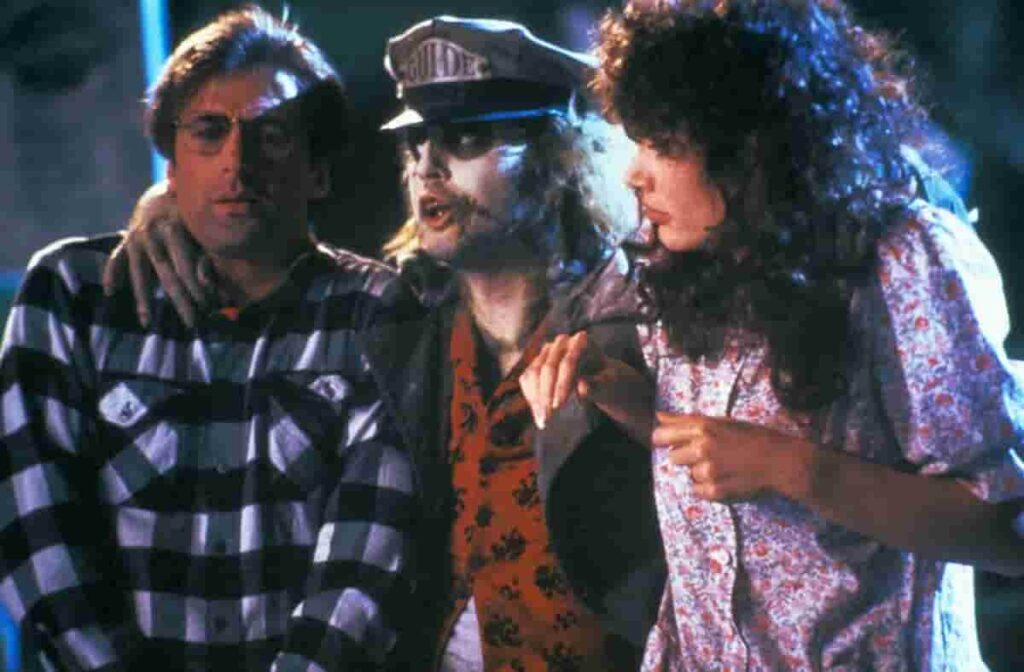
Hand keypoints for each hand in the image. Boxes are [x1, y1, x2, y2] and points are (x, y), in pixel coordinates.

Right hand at [102, 181, 209, 327]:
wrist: (165, 186)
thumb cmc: (191, 210)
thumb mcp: (201, 227)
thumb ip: (204, 253)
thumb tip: (206, 282)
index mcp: (174, 230)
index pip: (185, 268)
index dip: (196, 290)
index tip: (208, 308)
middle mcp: (152, 236)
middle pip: (167, 276)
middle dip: (181, 302)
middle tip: (192, 324)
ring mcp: (136, 238)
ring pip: (140, 274)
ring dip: (143, 300)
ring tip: (146, 323)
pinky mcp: (127, 239)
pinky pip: (117, 258)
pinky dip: (112, 274)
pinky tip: (111, 291)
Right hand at [519, 331, 652, 438]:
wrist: (600, 377)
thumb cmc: (607, 379)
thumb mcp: (609, 383)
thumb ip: (598, 384)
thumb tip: (582, 386)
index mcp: (582, 341)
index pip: (568, 362)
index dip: (561, 385)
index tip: (558, 406)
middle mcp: (562, 342)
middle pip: (547, 367)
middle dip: (546, 394)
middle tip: (547, 418)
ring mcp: (547, 351)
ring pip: (533, 372)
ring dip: (535, 398)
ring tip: (542, 421)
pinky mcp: (537, 363)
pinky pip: (527, 379)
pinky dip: (531, 397)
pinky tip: (538, 414)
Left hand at [653, 412, 812, 500]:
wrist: (779, 461)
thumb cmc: (752, 436)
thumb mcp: (720, 421)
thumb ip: (686, 420)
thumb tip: (658, 416)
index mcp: (702, 427)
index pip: (661, 435)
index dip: (664, 440)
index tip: (673, 443)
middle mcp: (702, 448)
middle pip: (673, 457)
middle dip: (686, 457)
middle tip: (709, 455)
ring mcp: (708, 471)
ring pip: (688, 474)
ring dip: (700, 473)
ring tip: (723, 467)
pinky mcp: (715, 491)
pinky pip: (697, 491)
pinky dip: (708, 488)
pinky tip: (725, 479)